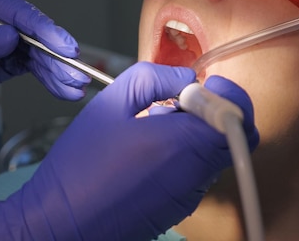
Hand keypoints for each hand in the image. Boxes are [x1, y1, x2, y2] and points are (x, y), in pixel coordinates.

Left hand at [0, 0, 88, 99]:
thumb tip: (10, 37)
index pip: (19, 13)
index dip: (44, 30)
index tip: (63, 46)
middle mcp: (1, 14)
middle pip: (38, 33)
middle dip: (59, 55)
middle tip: (77, 73)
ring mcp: (10, 33)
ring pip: (41, 52)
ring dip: (59, 70)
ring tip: (75, 87)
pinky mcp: (13, 53)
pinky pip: (35, 65)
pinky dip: (50, 78)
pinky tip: (64, 89)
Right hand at [0, 62, 258, 240]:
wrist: (59, 222)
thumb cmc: (80, 166)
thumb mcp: (111, 103)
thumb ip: (154, 78)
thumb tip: (186, 77)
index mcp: (183, 145)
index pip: (239, 117)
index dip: (226, 95)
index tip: (200, 88)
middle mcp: (195, 174)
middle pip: (234, 136)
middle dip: (214, 112)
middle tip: (179, 103)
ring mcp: (189, 196)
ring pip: (216, 154)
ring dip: (198, 133)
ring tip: (156, 126)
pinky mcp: (179, 208)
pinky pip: (198, 173)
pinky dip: (186, 155)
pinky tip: (149, 151)